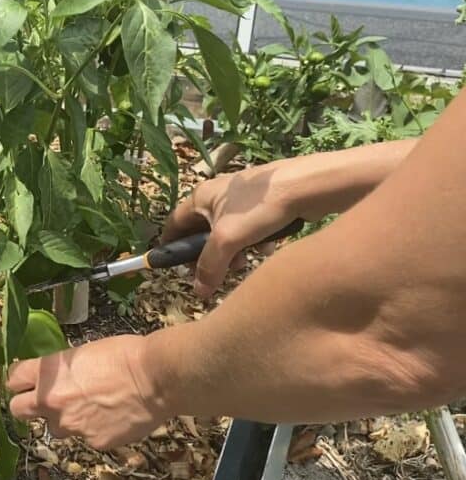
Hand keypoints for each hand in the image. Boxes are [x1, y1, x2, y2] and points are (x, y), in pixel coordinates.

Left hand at [7, 335, 167, 450]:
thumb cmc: (124, 355)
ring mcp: (71, 426)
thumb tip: (58, 378)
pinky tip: (111, 417)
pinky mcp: (93, 442)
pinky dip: (94, 429)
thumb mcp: (83, 352)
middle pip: (18, 409)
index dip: (20, 380)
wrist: (156, 379)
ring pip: (55, 428)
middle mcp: (51, 402)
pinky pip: (85, 437)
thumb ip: (62, 370)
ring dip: (65, 420)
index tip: (26, 380)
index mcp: (47, 373)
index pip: (12, 379)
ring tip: (91, 407)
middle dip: (28, 405)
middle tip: (46, 400)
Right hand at [160, 161, 300, 298]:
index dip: (172, 246)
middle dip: (208, 255)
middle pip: (202, 232)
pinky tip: (264, 250)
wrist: (307, 187)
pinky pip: (249, 230)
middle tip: (215, 273)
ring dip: (232, 252)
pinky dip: (252, 243)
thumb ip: (210, 266)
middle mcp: (217, 195)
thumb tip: (199, 292)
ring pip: (227, 233)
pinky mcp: (263, 205)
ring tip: (243, 264)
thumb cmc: (259, 208)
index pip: (174, 224)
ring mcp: (241, 200)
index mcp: (201, 197)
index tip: (175, 268)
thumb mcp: (227, 240)